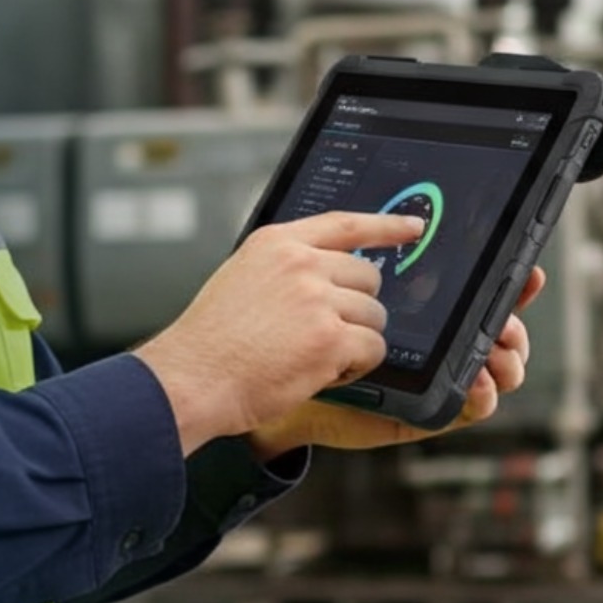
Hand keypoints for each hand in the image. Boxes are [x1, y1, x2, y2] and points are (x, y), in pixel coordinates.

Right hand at [133, 210, 423, 453]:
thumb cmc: (209, 343)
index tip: (412, 227)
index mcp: (275, 245)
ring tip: (311, 355)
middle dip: (355, 308)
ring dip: (354, 341)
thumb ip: (283, 270)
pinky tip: (320, 372)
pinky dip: (355, 367)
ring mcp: (317, 299)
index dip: (385, 225)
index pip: (343, 224)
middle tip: (322, 333)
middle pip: (368, 277)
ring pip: (374, 316)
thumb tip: (330, 278)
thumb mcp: (239, 280)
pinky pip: (373, 349)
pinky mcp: (330, 338)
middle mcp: (300, 264)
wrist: (191, 379)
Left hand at [248, 266, 544, 456]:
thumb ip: (362, 255)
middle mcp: (434, 342)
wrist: (265, 379)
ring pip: (496, 367)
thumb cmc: (294, 329)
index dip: (508, 284)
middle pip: (496, 328)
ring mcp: (432, 377)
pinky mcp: (424, 411)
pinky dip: (482, 394)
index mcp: (422, 309)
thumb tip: (407, 222)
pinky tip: (476, 380)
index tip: (527, 271)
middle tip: (507, 316)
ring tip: (496, 347)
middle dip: (512, 320)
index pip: (477, 292)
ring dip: (508, 357)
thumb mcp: (326, 283)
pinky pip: (469, 406)